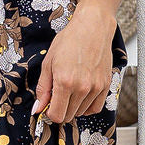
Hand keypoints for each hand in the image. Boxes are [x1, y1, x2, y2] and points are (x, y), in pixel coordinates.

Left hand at [31, 5, 115, 124]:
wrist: (93, 27)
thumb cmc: (70, 40)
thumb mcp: (48, 62)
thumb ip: (43, 88)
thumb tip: (38, 108)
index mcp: (64, 82)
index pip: (57, 116)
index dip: (49, 113)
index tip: (49, 104)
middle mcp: (82, 88)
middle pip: (68, 116)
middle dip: (60, 109)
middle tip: (58, 94)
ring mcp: (96, 88)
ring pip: (81, 113)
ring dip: (73, 107)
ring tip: (71, 89)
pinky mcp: (106, 86)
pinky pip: (96, 108)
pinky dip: (87, 106)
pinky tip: (81, 95)